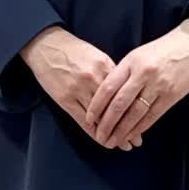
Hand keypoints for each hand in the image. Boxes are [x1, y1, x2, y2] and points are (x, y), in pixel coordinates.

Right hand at [20, 25, 143, 147]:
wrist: (46, 44)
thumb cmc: (73, 51)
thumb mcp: (97, 56)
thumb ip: (111, 74)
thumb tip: (126, 93)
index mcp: (105, 65)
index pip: (124, 94)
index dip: (135, 111)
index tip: (142, 124)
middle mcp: (94, 78)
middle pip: (115, 108)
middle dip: (127, 127)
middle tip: (135, 141)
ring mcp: (79, 89)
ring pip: (100, 118)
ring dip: (112, 134)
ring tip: (121, 144)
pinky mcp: (65, 99)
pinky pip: (83, 121)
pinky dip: (94, 132)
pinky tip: (102, 140)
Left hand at [84, 13, 188, 148]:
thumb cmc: (163, 49)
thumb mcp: (138, 55)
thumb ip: (123, 73)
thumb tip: (106, 95)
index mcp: (131, 62)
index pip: (108, 88)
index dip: (96, 106)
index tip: (89, 119)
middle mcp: (143, 74)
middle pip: (119, 104)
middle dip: (106, 124)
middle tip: (99, 137)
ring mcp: (158, 85)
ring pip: (135, 113)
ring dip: (122, 130)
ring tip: (113, 141)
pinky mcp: (172, 95)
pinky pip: (152, 116)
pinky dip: (140, 128)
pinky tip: (132, 135)